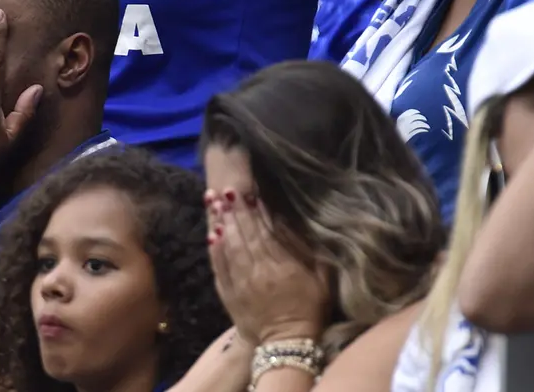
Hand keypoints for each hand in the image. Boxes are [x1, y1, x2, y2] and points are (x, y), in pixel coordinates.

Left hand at [207, 188, 328, 345]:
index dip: (253, 210)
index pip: (264, 231)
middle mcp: (258, 271)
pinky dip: (215, 249)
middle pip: (243, 234)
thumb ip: (311, 252)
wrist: (285, 345)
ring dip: (221, 222)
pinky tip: (211, 234)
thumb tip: (299, 225)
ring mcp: (240, 282)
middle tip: (224, 189)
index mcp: (281, 266)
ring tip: (213, 201)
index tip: (246, 191)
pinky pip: (219, 267)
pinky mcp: (229, 293)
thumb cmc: (309, 311)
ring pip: (228, 246)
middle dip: (233, 210)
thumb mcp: (322, 281)